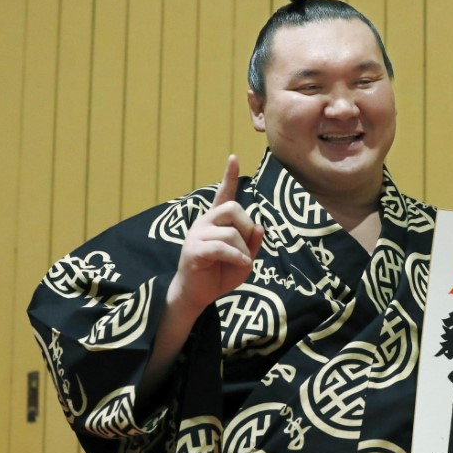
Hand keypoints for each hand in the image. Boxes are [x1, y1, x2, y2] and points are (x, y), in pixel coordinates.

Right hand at [169, 155, 263, 316]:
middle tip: (245, 247)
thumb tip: (258, 226)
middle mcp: (205, 222)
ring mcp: (197, 235)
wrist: (197, 294)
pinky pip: (221, 247)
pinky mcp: (193, 250)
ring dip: (242, 250)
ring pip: (230, 232)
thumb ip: (252, 243)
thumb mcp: (244, 259)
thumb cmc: (220, 274)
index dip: (229, 176)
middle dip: (246, 227)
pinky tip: (240, 264)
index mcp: (217, 221)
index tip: (234, 157)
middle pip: (233, 208)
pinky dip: (236, 257)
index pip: (223, 194)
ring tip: (240, 262)